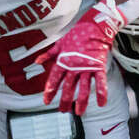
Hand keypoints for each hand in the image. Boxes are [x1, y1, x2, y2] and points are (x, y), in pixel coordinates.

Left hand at [37, 0, 125, 114]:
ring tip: (78, 113)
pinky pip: (100, 82)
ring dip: (81, 102)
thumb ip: (48, 55)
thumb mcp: (60, 43)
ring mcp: (87, 67)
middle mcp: (74, 66)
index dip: (50, 91)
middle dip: (65, 101)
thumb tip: (36, 61)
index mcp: (63, 61)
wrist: (95, 25)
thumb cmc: (77, 34)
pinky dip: (101, 93)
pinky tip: (101, 104)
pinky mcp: (99, 66)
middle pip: (68, 87)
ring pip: (83, 89)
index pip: (54, 79)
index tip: (46, 101)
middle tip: (63, 111)